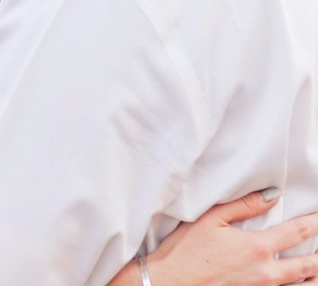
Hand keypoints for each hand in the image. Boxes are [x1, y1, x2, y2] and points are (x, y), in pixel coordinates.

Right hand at [147, 189, 317, 285]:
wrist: (169, 283)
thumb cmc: (185, 251)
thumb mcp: (210, 220)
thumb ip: (244, 206)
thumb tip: (272, 196)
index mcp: (257, 247)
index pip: (297, 232)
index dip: (315, 222)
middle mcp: (266, 271)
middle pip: (309, 265)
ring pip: (303, 285)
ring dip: (314, 275)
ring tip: (317, 266)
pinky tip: (299, 281)